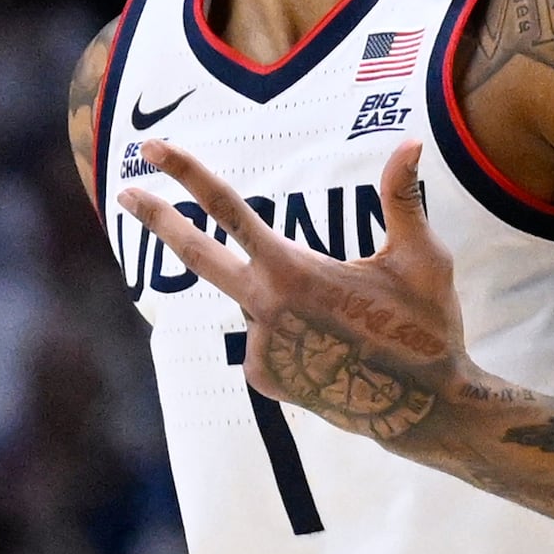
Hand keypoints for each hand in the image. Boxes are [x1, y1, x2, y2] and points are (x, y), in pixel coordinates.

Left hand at [119, 140, 464, 445]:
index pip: (228, 211)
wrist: (425, 411)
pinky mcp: (264, 378)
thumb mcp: (423, 258)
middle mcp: (266, 309)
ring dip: (292, 299)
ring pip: (259, 301)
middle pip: (198, 255)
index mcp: (294, 271)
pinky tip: (335, 354)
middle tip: (124, 193)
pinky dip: (297, 334)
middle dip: (159, 220)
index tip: (153, 149)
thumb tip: (410, 141)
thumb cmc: (429, 328)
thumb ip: (403, 198)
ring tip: (346, 328)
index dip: (188, 174)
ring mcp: (261, 348)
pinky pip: (269, 337)